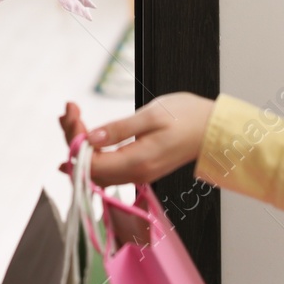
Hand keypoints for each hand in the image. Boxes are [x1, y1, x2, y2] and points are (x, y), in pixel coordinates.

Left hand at [58, 93, 214, 186]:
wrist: (215, 129)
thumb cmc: (188, 117)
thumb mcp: (151, 116)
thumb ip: (119, 129)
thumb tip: (90, 139)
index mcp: (137, 162)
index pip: (90, 162)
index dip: (75, 140)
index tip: (72, 111)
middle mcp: (135, 174)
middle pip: (89, 167)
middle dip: (73, 138)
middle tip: (68, 109)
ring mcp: (137, 173)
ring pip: (97, 167)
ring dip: (79, 143)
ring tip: (69, 116)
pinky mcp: (139, 168)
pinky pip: (107, 164)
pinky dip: (91, 148)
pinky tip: (82, 132)